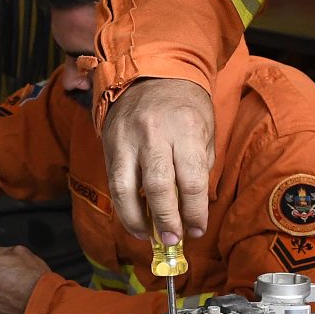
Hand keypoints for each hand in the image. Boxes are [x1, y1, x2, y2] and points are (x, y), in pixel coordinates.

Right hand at [101, 77, 214, 244]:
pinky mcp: (109, 143)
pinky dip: (123, 205)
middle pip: (158, 187)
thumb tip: (190, 208)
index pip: (191, 181)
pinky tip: (134, 219)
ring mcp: (127, 138)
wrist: (150, 73)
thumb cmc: (184, 105)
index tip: (197, 229)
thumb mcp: (204, 130)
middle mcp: (154, 133)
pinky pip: (114, 182)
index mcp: (186, 129)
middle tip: (174, 240)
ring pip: (126, 188)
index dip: (195, 212)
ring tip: (148, 235)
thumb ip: (198, 168)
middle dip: (167, 220)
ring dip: (137, 220)